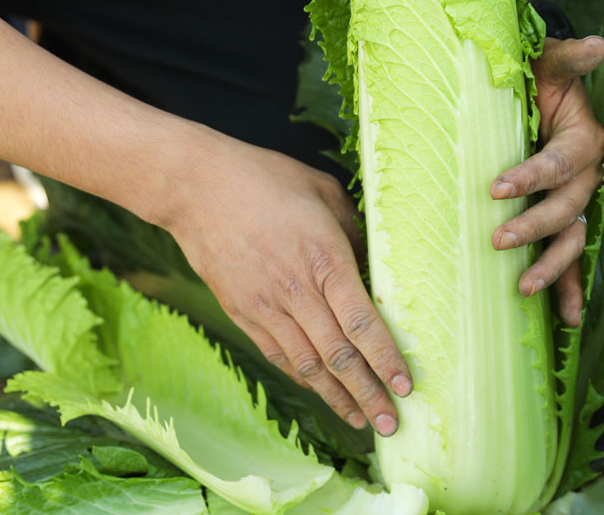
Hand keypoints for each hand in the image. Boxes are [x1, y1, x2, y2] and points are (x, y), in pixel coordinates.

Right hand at [163, 131, 411, 435]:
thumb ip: (351, 228)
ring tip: (360, 420)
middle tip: (391, 424)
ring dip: (336, 397)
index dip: (386, 359)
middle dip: (368, 394)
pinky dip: (301, 377)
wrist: (197, 188)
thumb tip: (368, 260)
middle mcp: (296, 290)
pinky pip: (276, 354)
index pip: (362, 323)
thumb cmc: (263, 178)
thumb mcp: (321, 189)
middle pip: (338, 356)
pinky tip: (318, 390)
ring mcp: (265, 306)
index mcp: (323, 258)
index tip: (406, 386)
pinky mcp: (240, 311)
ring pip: (307, 365)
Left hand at [490, 36, 603, 326]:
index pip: (557, 163)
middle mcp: (583, 176)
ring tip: (524, 289)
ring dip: (551, 267)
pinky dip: (570, 287)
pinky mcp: (563, 217)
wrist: (541, 92)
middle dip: (533, 228)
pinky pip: (571, 257)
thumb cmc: (540, 78)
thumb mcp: (549, 63)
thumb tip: (596, 42)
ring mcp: (574, 201)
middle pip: (565, 209)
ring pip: (571, 240)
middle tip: (497, 239)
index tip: (496, 188)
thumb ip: (568, 58)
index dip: (530, 176)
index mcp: (582, 140)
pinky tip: (566, 319)